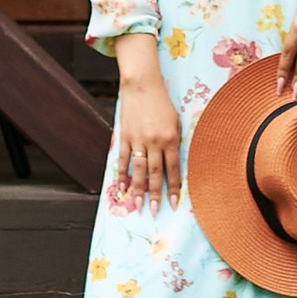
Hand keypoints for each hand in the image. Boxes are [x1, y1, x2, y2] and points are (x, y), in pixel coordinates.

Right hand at [113, 47, 182, 207]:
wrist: (142, 85)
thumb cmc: (162, 103)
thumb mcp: (176, 121)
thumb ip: (175, 143)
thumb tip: (173, 164)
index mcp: (170, 138)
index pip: (173, 169)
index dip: (173, 188)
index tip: (173, 204)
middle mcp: (155, 141)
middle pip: (155, 173)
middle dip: (156, 194)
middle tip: (155, 212)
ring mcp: (138, 140)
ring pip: (138, 170)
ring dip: (138, 190)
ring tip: (138, 206)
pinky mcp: (124, 136)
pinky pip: (123, 159)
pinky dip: (121, 174)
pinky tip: (121, 188)